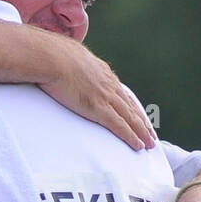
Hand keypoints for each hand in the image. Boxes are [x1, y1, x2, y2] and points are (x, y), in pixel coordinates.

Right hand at [38, 35, 156, 149]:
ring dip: (142, 131)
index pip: (120, 92)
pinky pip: (120, 126)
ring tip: (150, 143)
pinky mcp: (99, 109)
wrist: (51, 57)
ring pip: (130, 118)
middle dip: (141, 121)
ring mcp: (105, 97)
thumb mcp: (65, 57)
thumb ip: (70, 64)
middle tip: (150, 133)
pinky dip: (131, 136)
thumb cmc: (50, 55)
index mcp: (101, 71)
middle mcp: (108, 84)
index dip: (130, 105)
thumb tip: (61, 65)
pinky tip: (138, 145)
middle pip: (130, 106)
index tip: (136, 114)